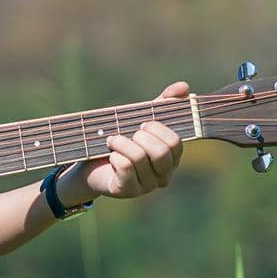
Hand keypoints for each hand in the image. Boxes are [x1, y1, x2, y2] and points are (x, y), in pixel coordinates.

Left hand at [62, 81, 187, 202]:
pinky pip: (124, 168)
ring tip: (112, 140)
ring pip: (139, 158)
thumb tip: (184, 86)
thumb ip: (163, 104)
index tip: (143, 123)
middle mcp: (163, 175)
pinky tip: (110, 155)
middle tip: (129, 133)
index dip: (159, 129)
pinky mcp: (127, 191)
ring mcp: (146, 186)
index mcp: (171, 158)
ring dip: (121, 143)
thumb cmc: (123, 142)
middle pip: (161, 153)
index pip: (176, 143)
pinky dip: (115, 156)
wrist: (92, 165)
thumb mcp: (141, 120)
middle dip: (141, 137)